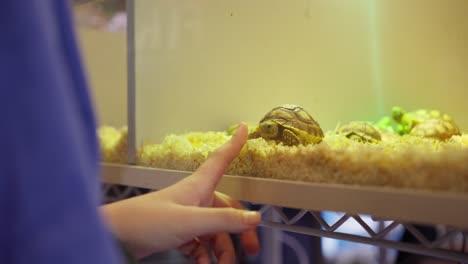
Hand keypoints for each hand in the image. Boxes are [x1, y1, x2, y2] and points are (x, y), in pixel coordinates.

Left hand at [101, 123, 260, 263]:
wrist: (116, 236)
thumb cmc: (145, 221)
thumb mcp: (190, 221)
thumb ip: (223, 220)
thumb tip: (254, 219)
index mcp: (199, 187)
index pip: (221, 159)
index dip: (234, 143)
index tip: (245, 128)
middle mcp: (195, 199)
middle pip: (227, 210)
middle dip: (241, 229)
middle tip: (251, 248)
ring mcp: (186, 216)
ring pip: (214, 231)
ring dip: (222, 250)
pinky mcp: (177, 232)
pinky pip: (199, 244)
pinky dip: (205, 255)